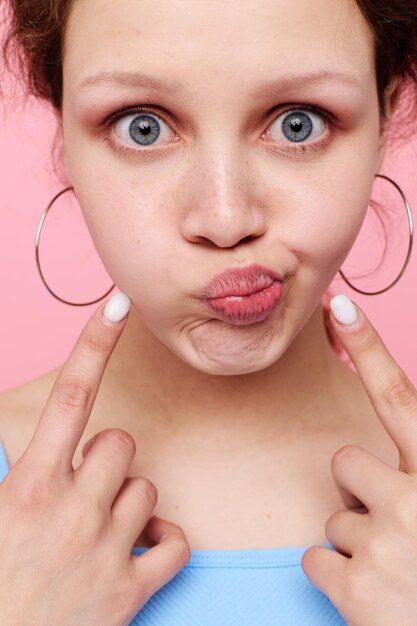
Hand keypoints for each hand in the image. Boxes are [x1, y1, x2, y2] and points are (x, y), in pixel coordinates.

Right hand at [0, 297, 189, 625]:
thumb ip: (14, 470)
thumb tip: (39, 445)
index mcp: (29, 486)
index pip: (70, 394)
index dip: (94, 343)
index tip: (117, 304)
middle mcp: (72, 510)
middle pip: (120, 442)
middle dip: (106, 458)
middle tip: (81, 490)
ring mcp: (105, 550)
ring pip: (147, 488)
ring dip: (128, 501)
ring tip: (97, 530)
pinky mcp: (131, 591)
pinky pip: (177, 543)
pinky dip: (164, 543)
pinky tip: (138, 552)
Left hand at [301, 295, 416, 625]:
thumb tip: (385, 452)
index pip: (400, 399)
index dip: (369, 349)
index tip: (340, 306)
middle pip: (346, 462)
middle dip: (359, 489)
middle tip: (396, 529)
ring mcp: (386, 545)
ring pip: (333, 517)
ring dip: (355, 542)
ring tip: (394, 572)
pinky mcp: (356, 592)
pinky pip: (314, 560)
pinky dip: (336, 578)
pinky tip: (371, 598)